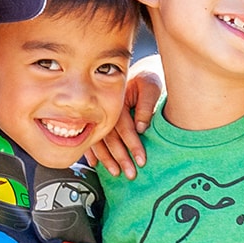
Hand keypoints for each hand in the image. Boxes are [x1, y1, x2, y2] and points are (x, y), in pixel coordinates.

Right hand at [92, 56, 162, 177]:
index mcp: (117, 99)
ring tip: (115, 172)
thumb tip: (142, 128)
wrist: (141, 69)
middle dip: (119, 157)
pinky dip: (93, 152)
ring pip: (99, 139)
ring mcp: (99, 114)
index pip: (124, 126)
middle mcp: (105, 108)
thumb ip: (147, 106)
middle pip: (110, 136)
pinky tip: (95, 164)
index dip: (133, 144)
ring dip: (106, 159)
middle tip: (129, 173)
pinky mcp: (98, 119)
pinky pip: (92, 138)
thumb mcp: (151, 86)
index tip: (141, 160)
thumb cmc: (148, 77)